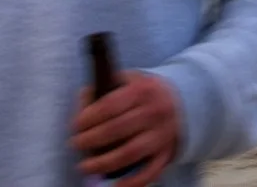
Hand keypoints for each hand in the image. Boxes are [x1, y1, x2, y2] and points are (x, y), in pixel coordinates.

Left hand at [71, 69, 180, 183]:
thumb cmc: (145, 93)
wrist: (180, 102)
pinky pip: (149, 172)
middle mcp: (154, 112)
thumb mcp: (128, 80)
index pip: (111, 104)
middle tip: (76, 144)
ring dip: (104, 163)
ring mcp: (161, 134)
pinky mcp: (166, 153)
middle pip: (118, 129)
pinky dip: (131, 182)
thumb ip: (105, 87)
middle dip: (92, 139)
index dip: (90, 117)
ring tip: (85, 166)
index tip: (76, 125)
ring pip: (131, 152)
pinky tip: (113, 185)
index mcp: (142, 90)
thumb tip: (83, 103)